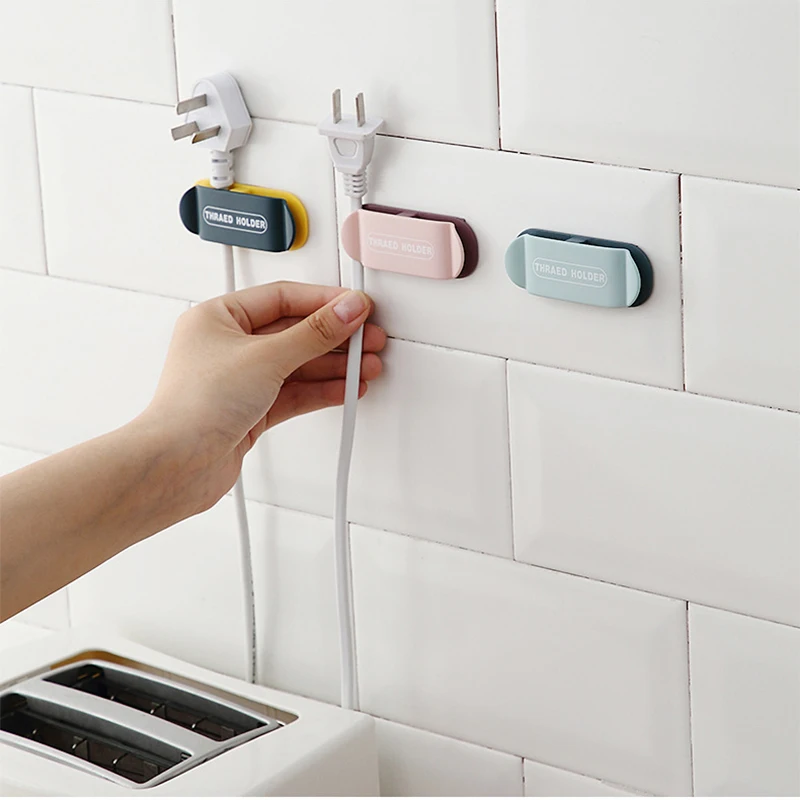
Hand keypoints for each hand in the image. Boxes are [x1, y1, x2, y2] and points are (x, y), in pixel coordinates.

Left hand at [143, 281, 385, 512]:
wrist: (177, 465)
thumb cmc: (194, 407)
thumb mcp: (265, 357)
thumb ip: (314, 334)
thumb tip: (346, 310)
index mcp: (218, 317)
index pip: (283, 297)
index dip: (324, 301)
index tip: (356, 307)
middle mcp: (228, 346)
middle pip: (294, 332)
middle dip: (335, 337)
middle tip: (368, 338)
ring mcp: (241, 380)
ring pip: (298, 365)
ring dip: (334, 366)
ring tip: (366, 367)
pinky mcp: (252, 410)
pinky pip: (295, 392)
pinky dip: (322, 390)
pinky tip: (347, 389)